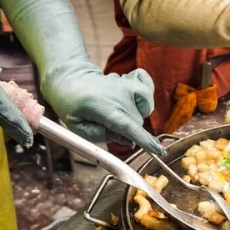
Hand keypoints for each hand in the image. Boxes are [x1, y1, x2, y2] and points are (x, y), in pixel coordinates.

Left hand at [40, 66, 165, 154]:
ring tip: (122, 111)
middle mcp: (120, 95)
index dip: (145, 141)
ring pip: (147, 107)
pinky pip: (148, 87)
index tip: (159, 151)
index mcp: (105, 109)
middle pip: (138, 122)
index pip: (129, 127)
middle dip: (128, 129)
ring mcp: (127, 85)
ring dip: (139, 113)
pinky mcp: (132, 78)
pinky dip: (146, 94)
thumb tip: (128, 140)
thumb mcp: (79, 127)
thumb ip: (102, 136)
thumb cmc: (72, 105)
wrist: (70, 79)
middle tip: (108, 123)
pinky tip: (134, 97)